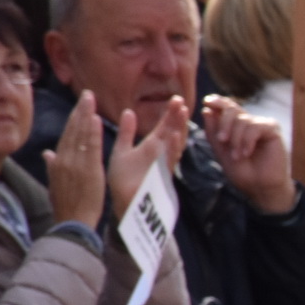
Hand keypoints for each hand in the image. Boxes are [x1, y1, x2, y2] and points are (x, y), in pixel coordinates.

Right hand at [42, 91, 106, 228]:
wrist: (72, 221)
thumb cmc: (67, 205)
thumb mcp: (55, 183)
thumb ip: (53, 165)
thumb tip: (47, 153)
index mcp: (58, 161)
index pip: (66, 135)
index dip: (73, 119)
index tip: (79, 106)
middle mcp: (64, 159)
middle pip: (72, 130)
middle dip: (79, 111)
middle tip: (87, 94)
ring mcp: (75, 163)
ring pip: (80, 134)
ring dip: (85, 115)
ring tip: (91, 99)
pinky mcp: (88, 170)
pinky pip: (90, 147)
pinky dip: (92, 132)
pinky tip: (95, 118)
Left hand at [107, 100, 187, 216]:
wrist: (125, 205)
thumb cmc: (124, 181)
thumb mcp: (122, 151)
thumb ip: (126, 133)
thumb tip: (128, 112)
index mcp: (152, 147)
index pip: (165, 127)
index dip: (170, 114)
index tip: (176, 99)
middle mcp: (160, 155)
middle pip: (173, 132)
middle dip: (177, 118)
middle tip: (180, 101)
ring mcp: (163, 166)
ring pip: (175, 144)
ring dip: (178, 129)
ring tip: (181, 112)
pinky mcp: (161, 178)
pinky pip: (168, 161)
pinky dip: (171, 148)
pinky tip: (173, 136)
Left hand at [202, 95, 295, 214]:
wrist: (260, 187)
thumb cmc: (243, 172)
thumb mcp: (221, 152)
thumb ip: (213, 132)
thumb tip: (206, 110)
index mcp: (237, 126)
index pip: (227, 106)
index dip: (218, 101)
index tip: (208, 102)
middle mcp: (250, 122)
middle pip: (233, 109)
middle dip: (224, 123)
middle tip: (222, 140)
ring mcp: (262, 125)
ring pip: (242, 120)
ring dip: (236, 139)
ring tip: (238, 156)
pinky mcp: (273, 129)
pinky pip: (254, 127)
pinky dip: (247, 140)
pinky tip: (247, 153)